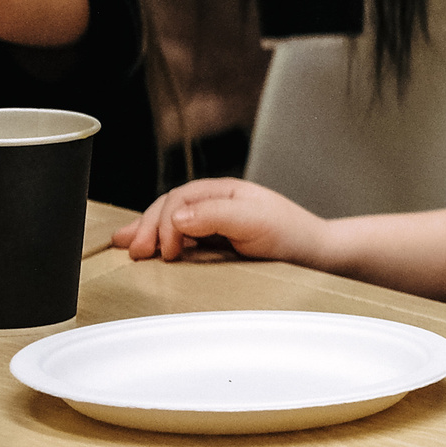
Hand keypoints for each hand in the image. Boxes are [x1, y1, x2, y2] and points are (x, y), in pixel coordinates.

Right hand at [112, 178, 330, 265]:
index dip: (165, 223)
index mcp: (223, 192)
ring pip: (170, 222)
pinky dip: (161, 242)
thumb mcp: (255, 220)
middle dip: (148, 227)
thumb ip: (215, 215)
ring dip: (148, 233)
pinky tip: (146, 248)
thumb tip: (175, 217)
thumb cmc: (293, 234)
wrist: (317, 254)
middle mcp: (215, 204)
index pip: (180, 200)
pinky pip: (182, 238)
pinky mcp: (217, 242)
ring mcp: (215, 222)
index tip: (165, 249)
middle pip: (169, 208)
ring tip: (129, 247)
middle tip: (136, 251)